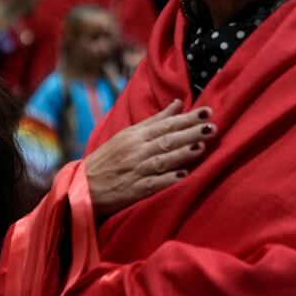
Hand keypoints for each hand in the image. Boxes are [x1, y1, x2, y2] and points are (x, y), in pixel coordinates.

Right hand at [84, 99, 211, 220]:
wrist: (83, 186)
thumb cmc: (108, 159)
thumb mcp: (127, 135)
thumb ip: (154, 121)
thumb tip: (178, 104)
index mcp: (134, 136)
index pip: (165, 125)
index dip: (187, 118)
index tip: (207, 111)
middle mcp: (136, 151)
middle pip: (166, 140)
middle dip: (190, 133)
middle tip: (212, 126)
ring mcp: (135, 171)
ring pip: (162, 160)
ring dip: (182, 153)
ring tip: (202, 146)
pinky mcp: (134, 191)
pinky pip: (153, 184)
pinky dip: (168, 180)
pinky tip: (184, 176)